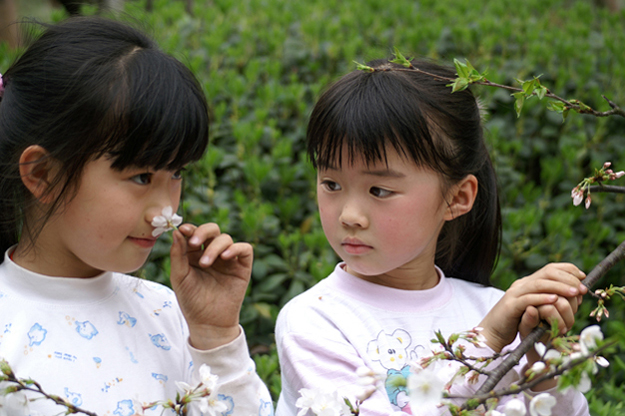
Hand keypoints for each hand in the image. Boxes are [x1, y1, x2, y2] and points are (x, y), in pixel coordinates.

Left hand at [169, 222, 252, 349]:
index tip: (183, 230)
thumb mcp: (179, 277)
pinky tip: (225, 257)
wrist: (208, 323)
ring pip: (226, 238)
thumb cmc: (191, 301)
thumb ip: (178, 254)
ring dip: (214, 247)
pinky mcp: (242, 266)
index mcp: (195, 254)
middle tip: (195, 243)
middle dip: (203, 232)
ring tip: (206, 264)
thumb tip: (177, 231)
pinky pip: (244, 248)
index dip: (190, 228)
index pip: (194, 233)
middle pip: (212, 230)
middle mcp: (212, 253)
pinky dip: (235, 248)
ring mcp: (228, 259)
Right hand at [479, 263, 586, 352]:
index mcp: (528, 283)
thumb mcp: (537, 309)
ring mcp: (514, 294)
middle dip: (567, 278)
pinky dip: (542, 298)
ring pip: (538, 284)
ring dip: (559, 287)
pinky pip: (528, 299)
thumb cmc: (517, 322)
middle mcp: (521, 284)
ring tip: (574, 292)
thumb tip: (573, 294)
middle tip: (581, 288)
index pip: (550, 268)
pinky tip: (554, 300)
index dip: (568, 270)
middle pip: (546, 273)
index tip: (583, 277)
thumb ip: (550, 300)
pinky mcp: (510, 306)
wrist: (494, 331)